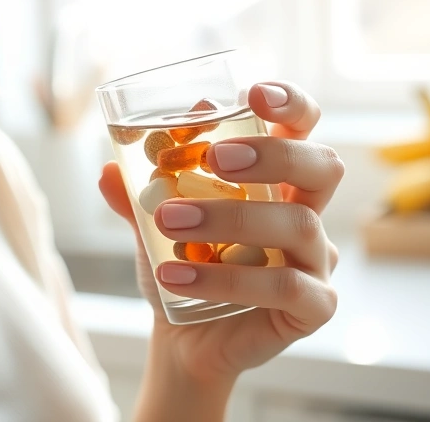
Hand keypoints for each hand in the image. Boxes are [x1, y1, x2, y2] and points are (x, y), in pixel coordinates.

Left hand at [98, 82, 341, 384]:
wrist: (183, 336)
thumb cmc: (182, 266)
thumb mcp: (153, 226)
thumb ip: (136, 197)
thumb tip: (107, 170)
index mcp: (277, 181)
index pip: (303, 128)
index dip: (291, 103)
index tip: (253, 93)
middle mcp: (307, 214)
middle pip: (322, 167)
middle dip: (275, 154)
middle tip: (217, 159)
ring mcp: (316, 261)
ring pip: (299, 226)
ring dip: (231, 218)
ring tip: (169, 221)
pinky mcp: (313, 307)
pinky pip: (286, 287)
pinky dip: (228, 279)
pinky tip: (175, 275)